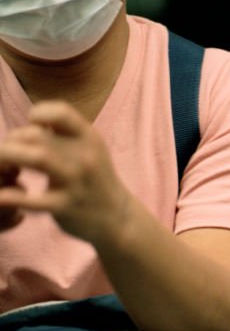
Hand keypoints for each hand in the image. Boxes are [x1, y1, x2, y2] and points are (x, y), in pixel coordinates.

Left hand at [0, 101, 131, 245]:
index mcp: (89, 138)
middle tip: (7, 158)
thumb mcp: (90, 150)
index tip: (31, 132)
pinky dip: (11, 197)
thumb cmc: (94, 180)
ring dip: (7, 161)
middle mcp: (84, 156)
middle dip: (10, 142)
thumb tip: (33, 122)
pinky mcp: (66, 206)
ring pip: (36, 157)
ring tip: (5, 171)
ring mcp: (76, 181)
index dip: (37, 115)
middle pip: (35, 134)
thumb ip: (65, 134)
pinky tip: (4, 196)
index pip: (59, 112)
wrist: (118, 218)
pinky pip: (33, 200)